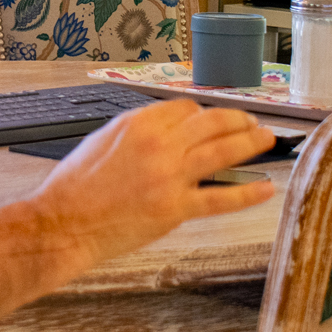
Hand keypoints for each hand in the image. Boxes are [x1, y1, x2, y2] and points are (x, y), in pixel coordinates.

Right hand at [32, 99, 275, 267]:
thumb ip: (137, 131)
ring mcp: (170, 176)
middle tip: (251, 124)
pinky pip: (220, 197)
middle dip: (237, 121)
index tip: (211, 121)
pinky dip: (247, 192)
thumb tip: (164, 130)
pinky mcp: (175, 208)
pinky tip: (265, 188)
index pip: (186, 109)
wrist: (64, 221)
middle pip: (212, 123)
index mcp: (138, 123)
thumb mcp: (103, 139)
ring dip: (250, 143)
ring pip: (223, 152)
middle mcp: (159, 144)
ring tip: (266, 140)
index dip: (203, 114)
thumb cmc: (75, 185)